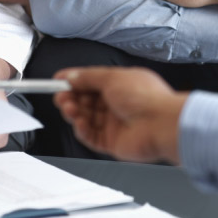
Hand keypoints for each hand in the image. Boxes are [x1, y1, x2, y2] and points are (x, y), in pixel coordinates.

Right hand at [53, 67, 187, 163]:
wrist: (161, 124)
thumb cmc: (147, 98)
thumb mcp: (112, 78)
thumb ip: (89, 78)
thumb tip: (72, 76)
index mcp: (121, 85)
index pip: (92, 82)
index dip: (74, 81)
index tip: (57, 80)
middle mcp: (118, 104)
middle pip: (86, 101)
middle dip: (71, 97)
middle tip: (60, 96)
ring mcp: (115, 123)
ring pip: (86, 118)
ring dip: (74, 113)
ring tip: (69, 108)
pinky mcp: (112, 142)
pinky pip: (91, 136)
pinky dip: (82, 130)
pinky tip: (79, 123)